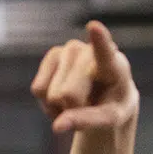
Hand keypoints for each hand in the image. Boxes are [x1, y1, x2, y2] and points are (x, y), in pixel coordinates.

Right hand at [30, 21, 138, 135]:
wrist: (105, 95)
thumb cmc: (113, 105)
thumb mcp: (110, 119)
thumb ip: (87, 121)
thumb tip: (57, 127)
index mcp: (114, 64)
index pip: (105, 52)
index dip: (98, 40)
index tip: (94, 26)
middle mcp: (89, 51)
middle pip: (69, 95)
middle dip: (74, 108)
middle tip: (89, 104)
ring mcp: (68, 50)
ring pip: (52, 94)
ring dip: (62, 107)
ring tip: (79, 100)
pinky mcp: (51, 57)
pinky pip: (38, 90)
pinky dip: (49, 103)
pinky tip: (64, 98)